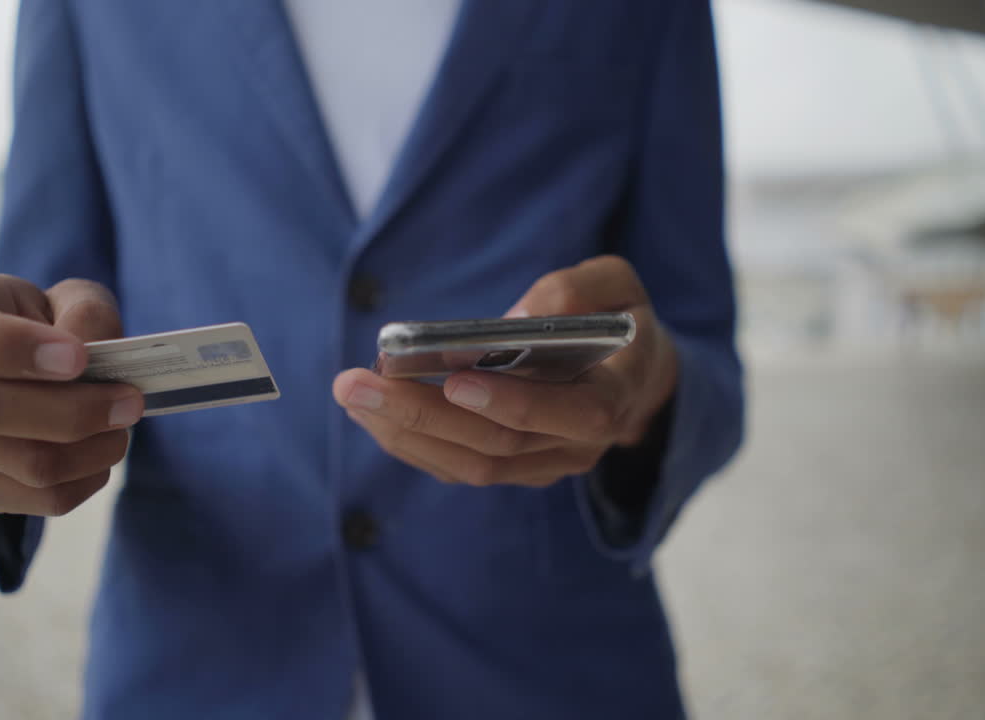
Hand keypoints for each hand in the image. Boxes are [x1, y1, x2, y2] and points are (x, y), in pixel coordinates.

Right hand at [0, 274, 143, 515]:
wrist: (33, 365)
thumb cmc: (48, 323)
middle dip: (69, 412)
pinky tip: (100, 451)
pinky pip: (39, 499)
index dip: (6, 344)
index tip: (77, 357)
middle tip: (127, 402)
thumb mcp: (72, 298)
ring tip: (121, 424)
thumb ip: (86, 314)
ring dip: (94, 449)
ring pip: (24, 462)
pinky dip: (87, 479)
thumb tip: (91, 358)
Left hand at [333, 256, 677, 487]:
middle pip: (496, 446)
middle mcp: (575, 446)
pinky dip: (410, 443)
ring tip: (352, 394)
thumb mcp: (618, 286)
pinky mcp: (510, 469)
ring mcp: (541, 465)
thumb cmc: (618, 322)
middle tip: (357, 383)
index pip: (568, 415)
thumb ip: (580, 291)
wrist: (632, 377)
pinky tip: (370, 411)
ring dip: (403, 432)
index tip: (453, 380)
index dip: (511, 403)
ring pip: (468, 465)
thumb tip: (519, 319)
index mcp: (612, 401)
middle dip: (421, 414)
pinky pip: (455, 467)